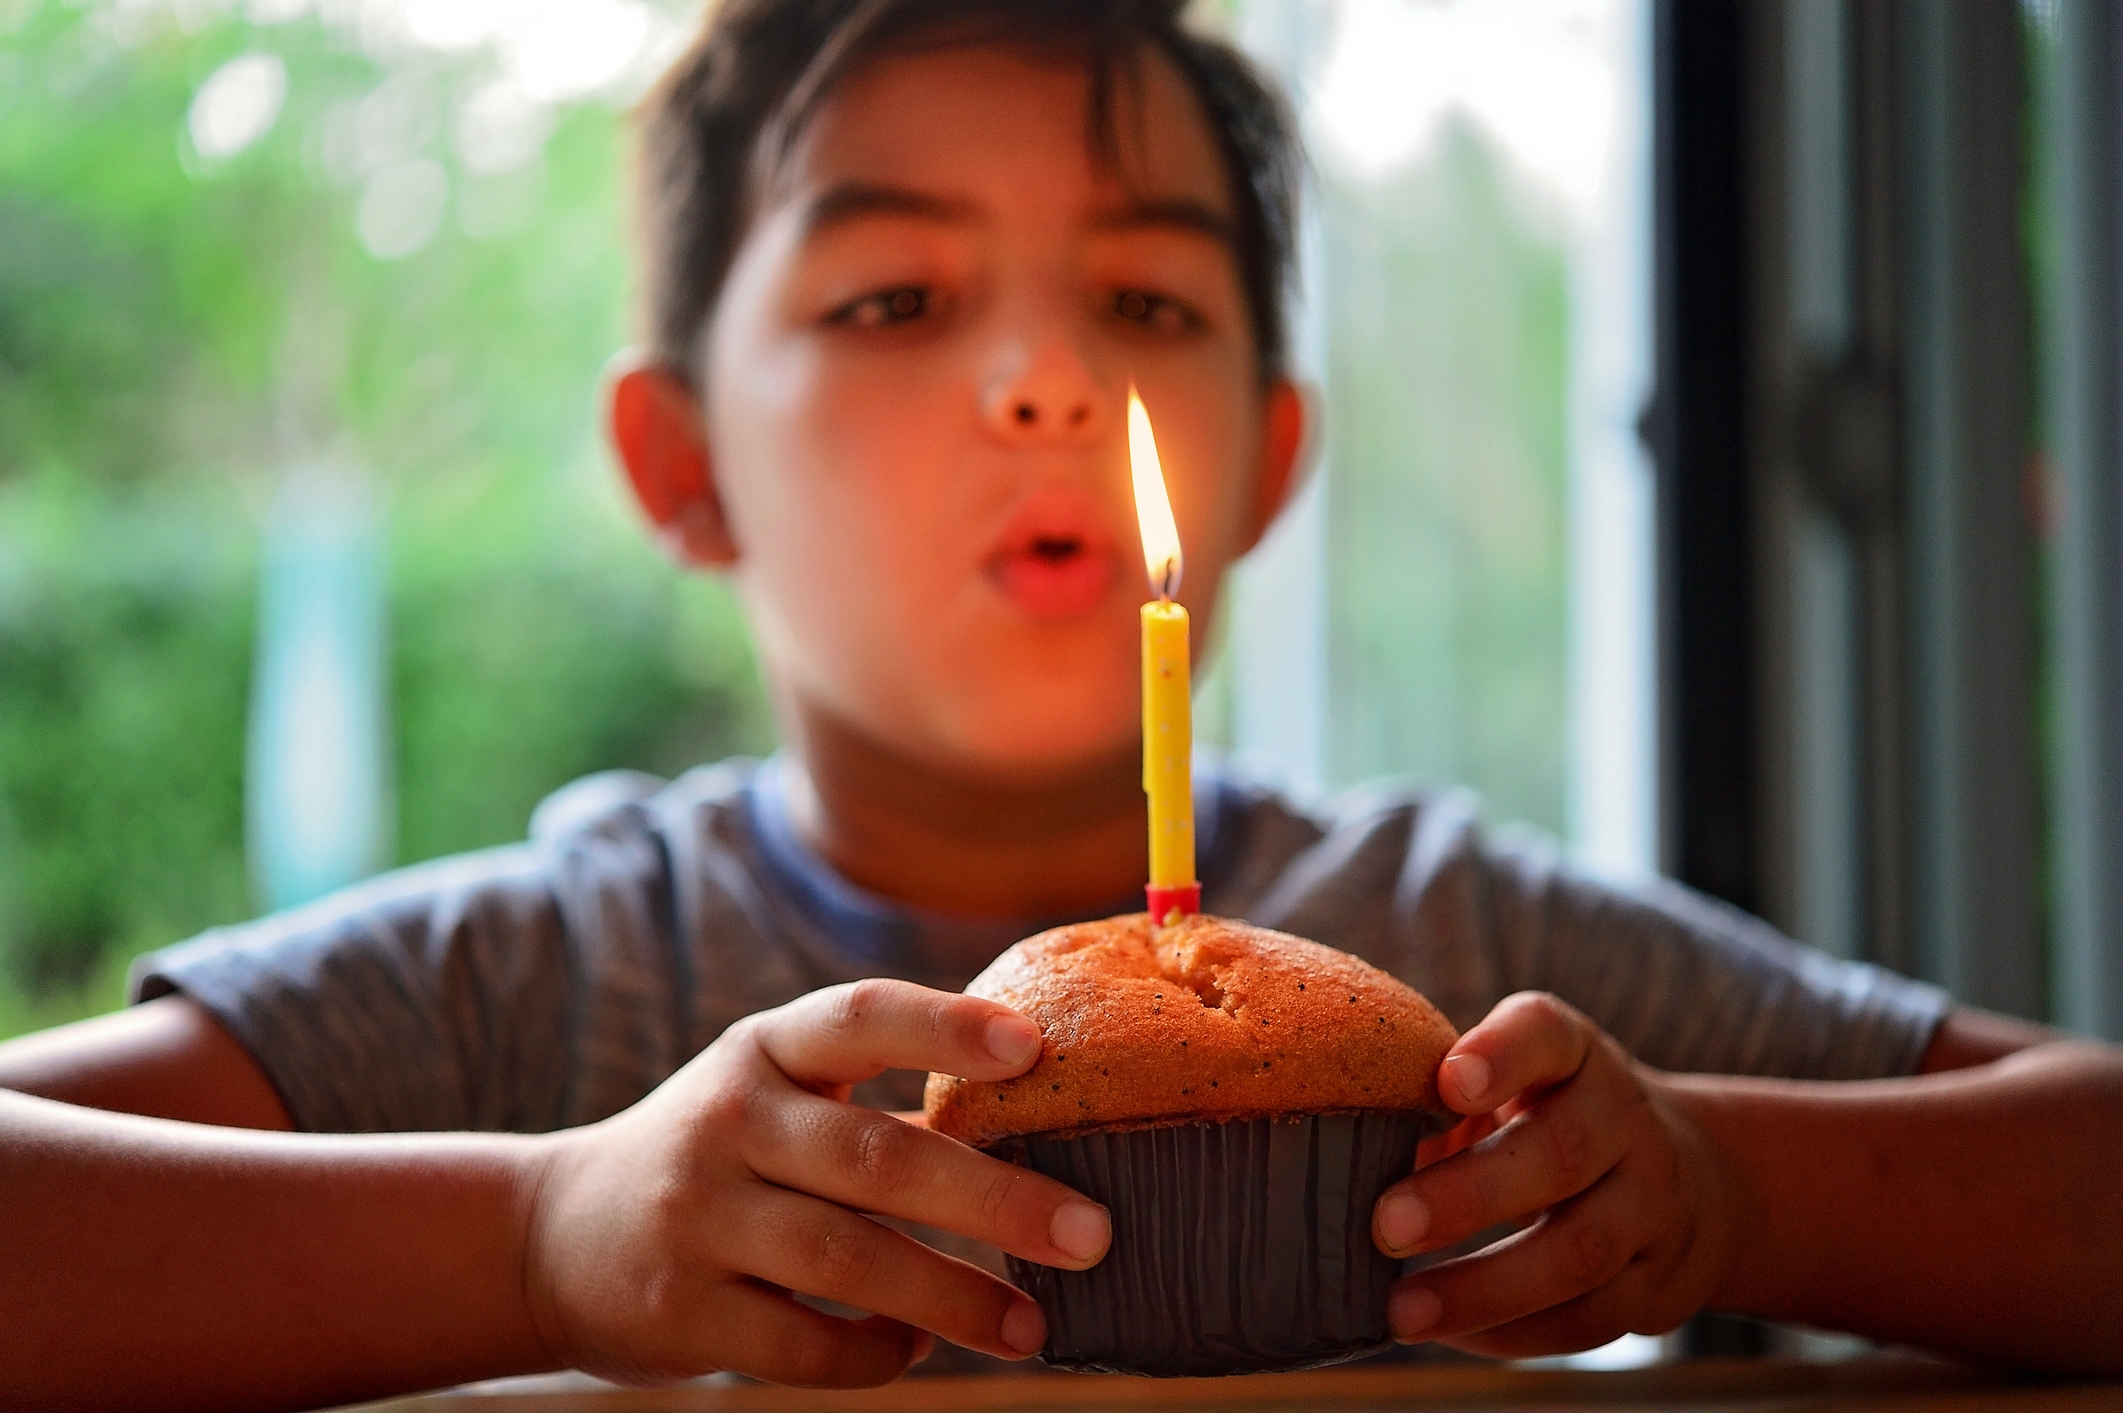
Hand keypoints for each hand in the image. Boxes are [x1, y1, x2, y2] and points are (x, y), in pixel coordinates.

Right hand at [519, 980, 1110, 1386]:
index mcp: (764, 1051)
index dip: (945, 1026)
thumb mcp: (772, 1096)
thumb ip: (877, 1103)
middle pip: (876, 1156)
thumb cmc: (716, 1156)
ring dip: (953, 1297)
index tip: (1031, 1046)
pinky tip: (917, 1350)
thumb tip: (1043, 1125)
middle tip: (1091, 1232)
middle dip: (993, 1199)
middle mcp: (729, 1120)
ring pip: (846, 1259)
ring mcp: (699, 1216)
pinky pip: (801, 1344)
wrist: (549, 1235)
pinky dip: (874, 1354)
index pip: (859, 1016)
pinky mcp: (681, 1309)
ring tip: (1031, 1325)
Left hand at [1370, 992, 1738, 1357]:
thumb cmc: (1551, 1121)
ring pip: (1580, 1251)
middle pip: (1561, 1153)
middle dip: (1469, 1194)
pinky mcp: (1659, 1282)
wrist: (1692, 1177)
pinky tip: (1451, 1334)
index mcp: (1576, 1056)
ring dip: (1484, 1288)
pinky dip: (1514, 1333)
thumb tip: (1345, 1150)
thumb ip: (1438, 1102)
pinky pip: (1589, 1318)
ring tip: (1401, 1310)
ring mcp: (1652, 1205)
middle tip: (1386, 1226)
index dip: (1502, 1054)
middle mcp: (1625, 1122)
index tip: (1446, 1081)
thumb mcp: (1511, 1084)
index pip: (1548, 1034)